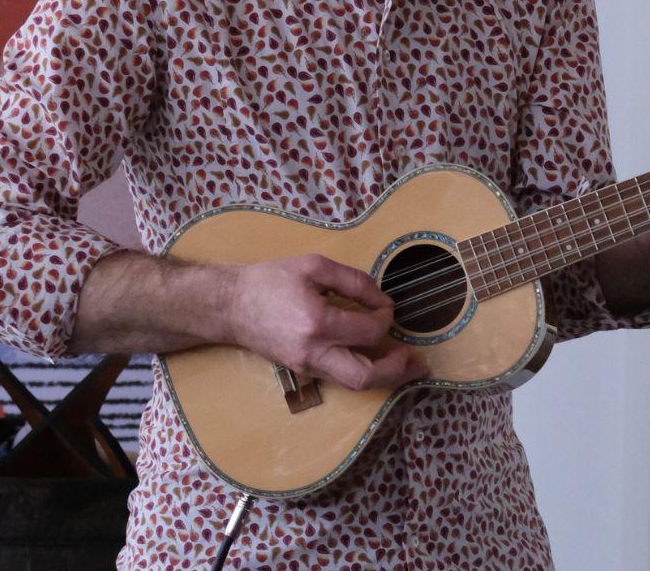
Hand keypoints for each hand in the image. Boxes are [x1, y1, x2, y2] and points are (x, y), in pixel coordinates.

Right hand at [227, 255, 427, 391]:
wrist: (230, 306)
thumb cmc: (271, 280)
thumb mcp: (315, 266)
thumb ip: (354, 281)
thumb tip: (383, 301)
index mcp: (316, 322)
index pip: (368, 331)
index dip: (386, 319)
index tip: (387, 307)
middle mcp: (313, 352)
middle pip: (364, 376)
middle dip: (397, 371)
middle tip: (419, 361)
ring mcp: (306, 366)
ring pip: (353, 383)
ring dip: (386, 378)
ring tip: (408, 368)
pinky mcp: (303, 370)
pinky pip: (339, 377)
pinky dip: (364, 372)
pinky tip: (378, 362)